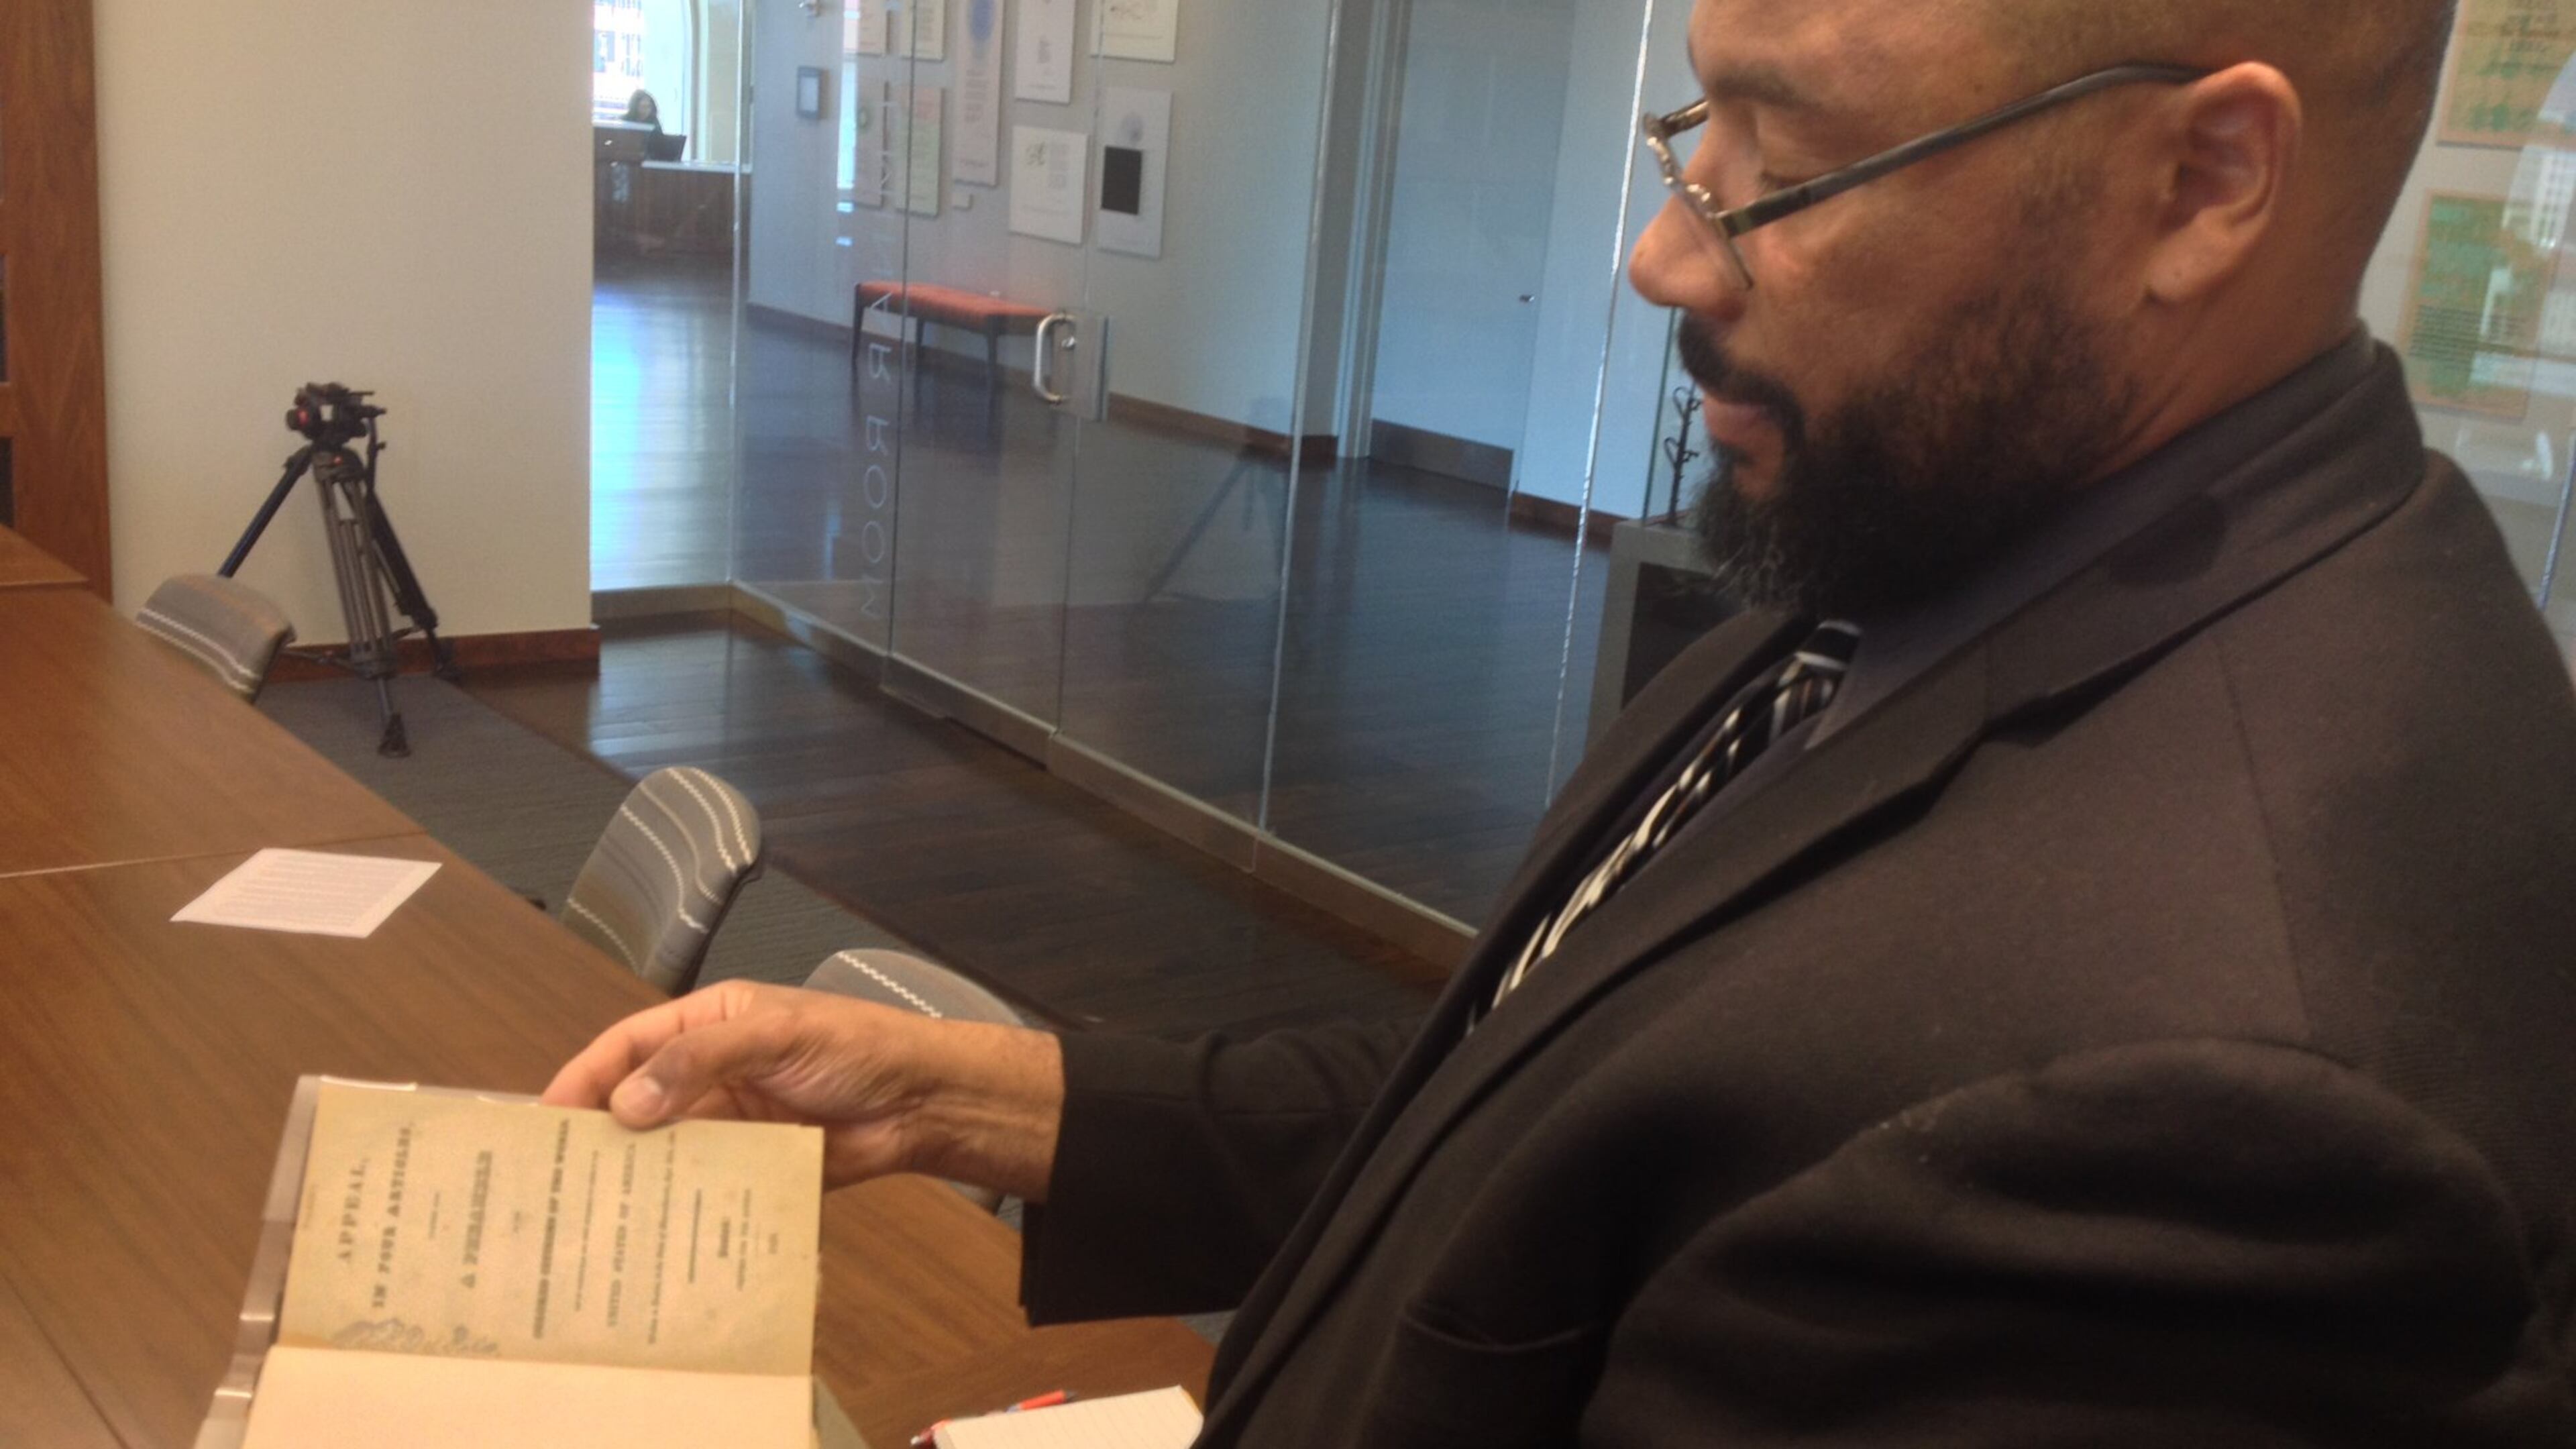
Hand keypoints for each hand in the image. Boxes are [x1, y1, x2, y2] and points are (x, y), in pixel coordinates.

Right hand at [542, 980, 1066, 1198]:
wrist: (922, 1101)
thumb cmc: (857, 1046)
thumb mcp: (776, 1034)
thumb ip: (701, 1060)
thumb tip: (628, 1103)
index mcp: (710, 1025)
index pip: (630, 1046)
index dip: (584, 1078)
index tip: (543, 1117)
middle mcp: (712, 1073)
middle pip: (637, 1102)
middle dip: (597, 1134)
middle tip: (553, 1176)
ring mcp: (732, 1121)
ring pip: (665, 1148)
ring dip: (634, 1175)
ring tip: (589, 1211)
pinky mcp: (754, 1165)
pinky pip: (703, 1184)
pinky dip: (677, 1203)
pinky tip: (652, 1228)